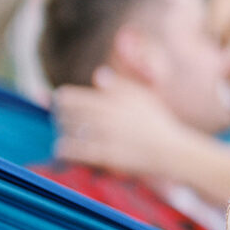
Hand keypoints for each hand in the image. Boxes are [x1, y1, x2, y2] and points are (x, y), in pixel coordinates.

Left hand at [53, 67, 189, 177]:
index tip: (59, 101)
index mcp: (112, 100)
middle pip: (67, 114)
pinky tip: (60, 149)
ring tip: (61, 134)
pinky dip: (65, 149)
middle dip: (59, 116)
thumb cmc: (157, 123)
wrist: (171, 150)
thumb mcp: (142, 97)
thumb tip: (98, 74)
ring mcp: (105, 136)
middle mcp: (105, 116)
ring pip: (70, 131)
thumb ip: (119, 85)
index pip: (72, 97)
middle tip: (59, 119)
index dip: (61, 99)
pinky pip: (77, 151)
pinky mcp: (107, 154)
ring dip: (62, 132)